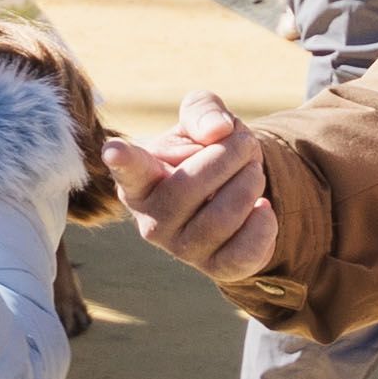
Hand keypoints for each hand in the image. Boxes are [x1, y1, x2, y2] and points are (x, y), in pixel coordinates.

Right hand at [103, 90, 280, 283]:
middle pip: (190, 186)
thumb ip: (203, 110)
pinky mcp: (215, 268)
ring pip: (221, 218)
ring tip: (254, 171)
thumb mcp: (199, 121)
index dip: (122, 160)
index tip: (113, 149)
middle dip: (230, 156)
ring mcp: (181, 249)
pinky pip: (245, 251)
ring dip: (250, 184)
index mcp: (139, 180)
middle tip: (245, 143)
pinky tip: (263, 207)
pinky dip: (264, 224)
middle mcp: (151, 220)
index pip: (129, 170)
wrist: (232, 192)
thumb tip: (219, 131)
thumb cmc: (204, 152)